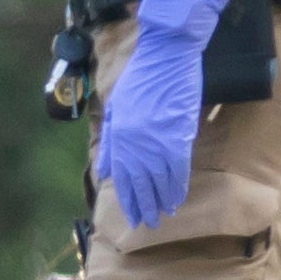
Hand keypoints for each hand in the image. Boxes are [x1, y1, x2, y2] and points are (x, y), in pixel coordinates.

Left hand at [95, 0, 227, 228]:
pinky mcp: (177, 136)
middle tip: (147, 224)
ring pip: (158, 181)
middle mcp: (134, 142)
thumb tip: (102, 170)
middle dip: (143, 206)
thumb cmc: (140, 79)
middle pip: (138, 183)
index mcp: (117, 135)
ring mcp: (155, 141)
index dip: (127, 198)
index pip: (121, 176)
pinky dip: (177, 186)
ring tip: (163, 215)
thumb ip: (109, 142)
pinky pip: (177, 169)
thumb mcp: (115, 108)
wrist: (165, 56)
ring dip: (161, 200)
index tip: (132, 214)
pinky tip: (178, 198)